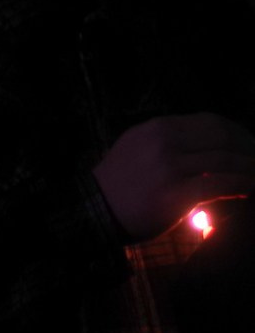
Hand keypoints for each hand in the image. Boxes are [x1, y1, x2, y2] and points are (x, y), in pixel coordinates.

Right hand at [91, 113, 254, 241]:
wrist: (94, 210)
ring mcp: (169, 167)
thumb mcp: (138, 147)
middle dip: (249, 148)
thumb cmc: (119, 183)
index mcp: (156, 128)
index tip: (249, 145)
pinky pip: (222, 184)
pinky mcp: (176, 193)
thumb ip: (170, 141)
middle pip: (223, 137)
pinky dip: (243, 185)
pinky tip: (250, 189)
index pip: (210, 122)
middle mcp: (164, 141)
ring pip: (227, 160)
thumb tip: (211, 145)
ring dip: (251, 168)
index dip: (238, 132)